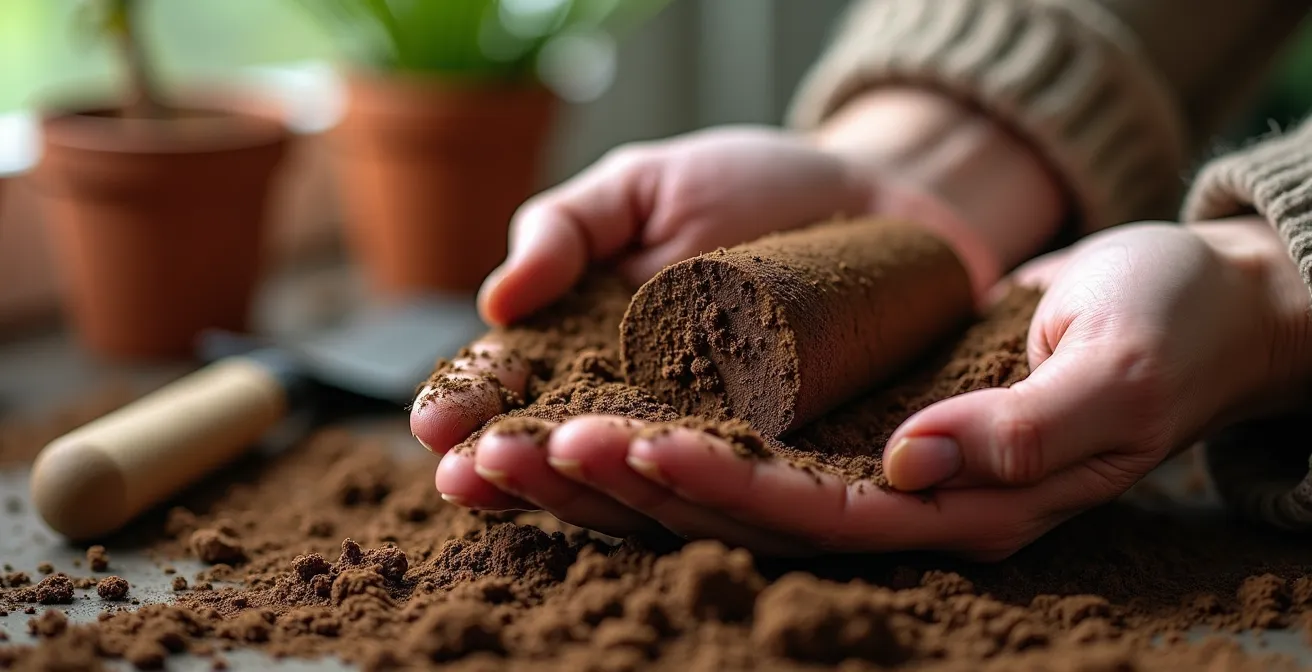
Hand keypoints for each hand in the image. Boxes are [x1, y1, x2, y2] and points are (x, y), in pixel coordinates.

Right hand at [414, 89, 1068, 554]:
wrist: (880, 194)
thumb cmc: (752, 184)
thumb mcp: (643, 185)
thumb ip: (565, 226)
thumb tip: (496, 301)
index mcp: (598, 350)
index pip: (523, 390)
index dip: (478, 409)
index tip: (437, 425)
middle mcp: (652, 408)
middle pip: (574, 450)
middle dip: (518, 465)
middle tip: (466, 477)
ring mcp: (725, 437)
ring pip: (651, 479)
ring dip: (595, 483)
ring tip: (552, 467)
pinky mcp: (800, 453)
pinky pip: (753, 479)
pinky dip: (708, 481)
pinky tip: (662, 470)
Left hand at [426, 217, 1311, 558]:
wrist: (1176, 305)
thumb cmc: (1163, 330)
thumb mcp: (1117, 370)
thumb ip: (1029, 429)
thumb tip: (917, 462)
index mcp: (960, 509)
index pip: (820, 515)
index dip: (721, 488)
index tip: (630, 448)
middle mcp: (900, 501)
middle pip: (747, 512)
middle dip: (637, 485)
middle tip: (532, 455)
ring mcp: (871, 466)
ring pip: (728, 480)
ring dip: (625, 466)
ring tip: (523, 445)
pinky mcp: (851, 424)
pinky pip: (747, 434)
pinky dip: (669, 423)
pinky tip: (592, 411)